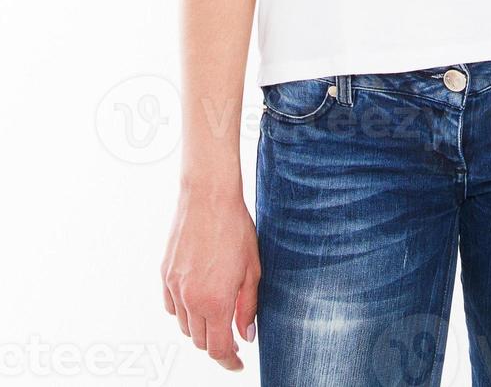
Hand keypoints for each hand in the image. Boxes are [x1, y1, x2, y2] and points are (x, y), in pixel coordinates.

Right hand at [161, 190, 260, 371]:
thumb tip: (245, 335)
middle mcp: (190, 300)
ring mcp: (174, 288)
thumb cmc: (235, 229)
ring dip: (201, 328)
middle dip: (217, 343)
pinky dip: (184, 312)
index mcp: (215, 302)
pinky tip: (198, 300)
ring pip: (184, 326)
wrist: (208, 198)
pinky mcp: (165, 275)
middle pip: (200, 341)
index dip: (229, 361)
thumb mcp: (252, 269)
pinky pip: (172, 307)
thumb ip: (248, 306)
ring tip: (218, 314)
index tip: (238, 363)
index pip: (218, 348)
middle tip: (233, 336)